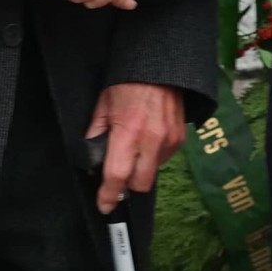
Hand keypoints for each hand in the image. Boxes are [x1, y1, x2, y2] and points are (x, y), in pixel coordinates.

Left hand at [87, 83, 186, 213]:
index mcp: (128, 133)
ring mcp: (169, 141)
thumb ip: (96, 135)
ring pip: (153, 173)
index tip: (104, 205)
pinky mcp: (180, 139)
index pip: (116, 176)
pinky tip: (148, 138)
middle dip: (127, 183)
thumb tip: (91, 160)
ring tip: (135, 146)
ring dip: (142, 168)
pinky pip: (164, 159)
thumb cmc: (127, 84)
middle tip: (119, 170)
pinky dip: (154, 156)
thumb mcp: (103, 106)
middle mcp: (152, 141)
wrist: (160, 65)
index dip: (108, 195)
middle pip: (139, 184)